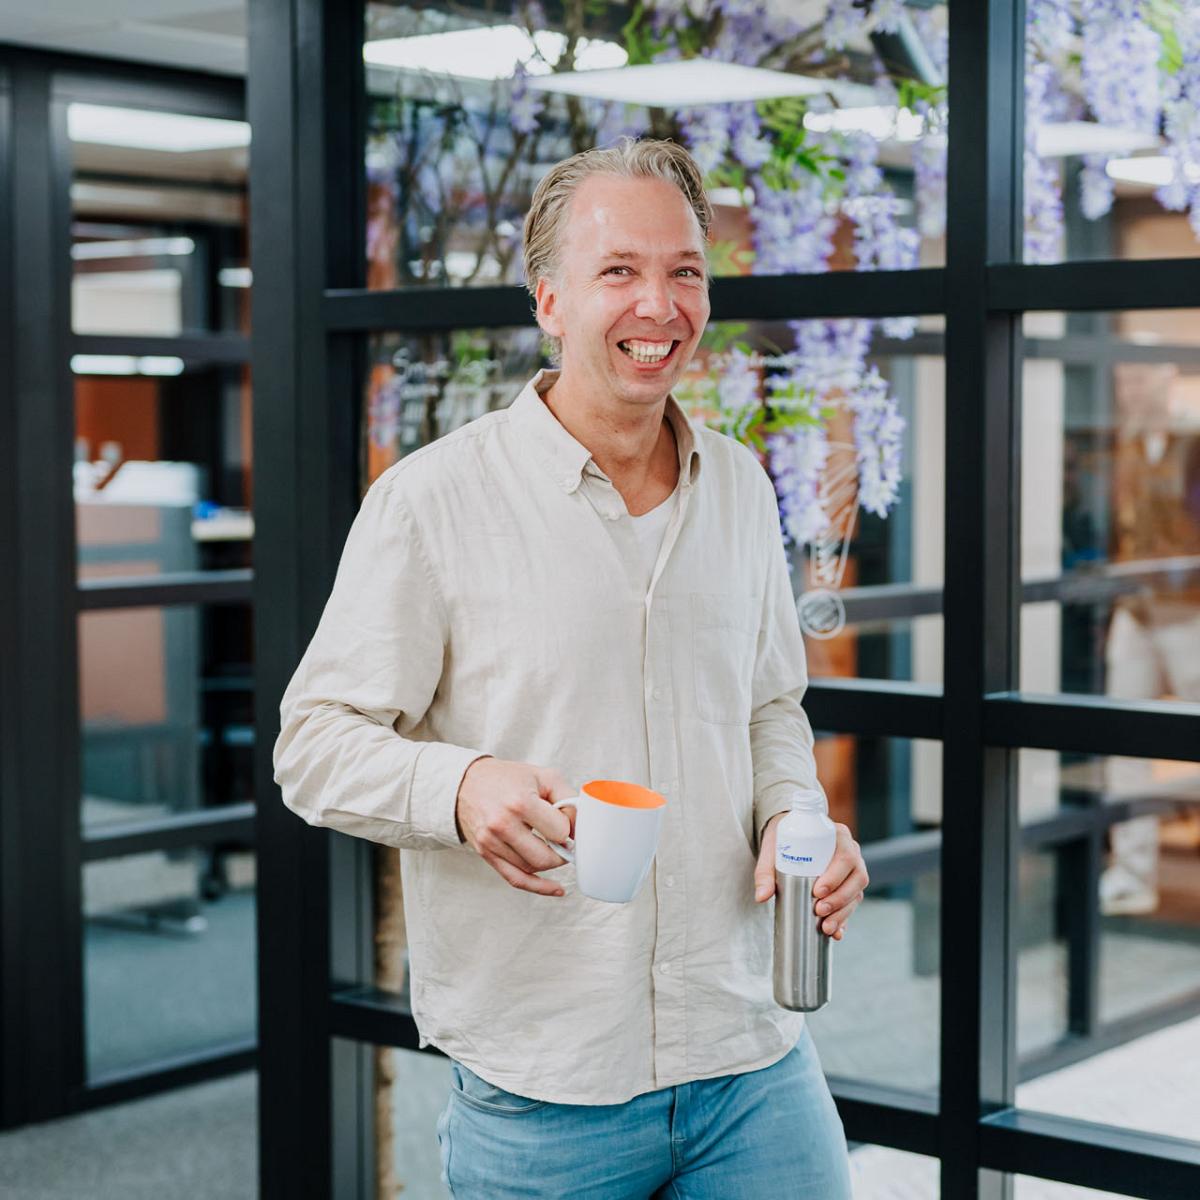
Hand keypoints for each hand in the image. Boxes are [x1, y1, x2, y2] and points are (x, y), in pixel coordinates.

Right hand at [455, 758, 575, 896]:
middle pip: (546, 858)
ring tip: (552, 846)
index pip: (559, 831)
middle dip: (563, 853)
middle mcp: (502, 824)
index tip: (567, 821)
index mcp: (520, 802)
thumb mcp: (544, 776)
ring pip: (532, 869)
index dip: (569, 828)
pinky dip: (538, 887)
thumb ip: (568, 799)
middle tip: (565, 841)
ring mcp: (491, 842)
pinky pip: (516, 879)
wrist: (467, 783)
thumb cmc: (508, 778)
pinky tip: (556, 889)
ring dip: (549, 862)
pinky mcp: (486, 853)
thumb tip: (579, 830)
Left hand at [753, 813, 868, 940]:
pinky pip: (853, 902)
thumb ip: (765, 872)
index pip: (845, 856)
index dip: (835, 876)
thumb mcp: (773, 849)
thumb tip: (762, 896)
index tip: (818, 891)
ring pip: (857, 892)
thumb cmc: (786, 838)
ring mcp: (853, 868)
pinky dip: (845, 918)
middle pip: (856, 876)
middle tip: (819, 910)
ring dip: (843, 912)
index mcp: (837, 836)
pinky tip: (835, 931)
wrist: (791, 834)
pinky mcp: (851, 884)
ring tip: (826, 926)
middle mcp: (851, 850)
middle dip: (839, 898)